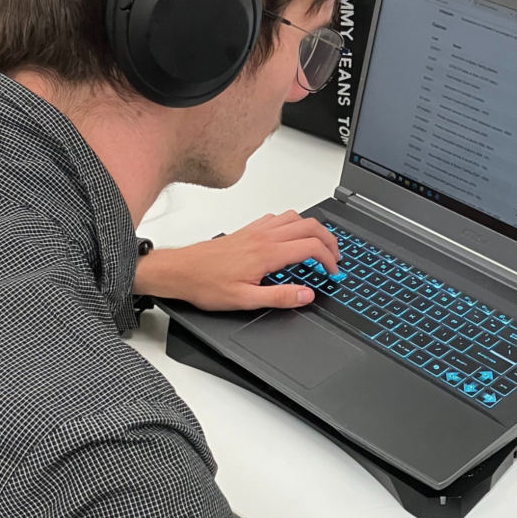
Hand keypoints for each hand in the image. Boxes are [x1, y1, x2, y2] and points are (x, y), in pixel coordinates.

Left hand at [133, 210, 339, 310]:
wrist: (181, 271)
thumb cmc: (206, 284)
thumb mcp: (245, 300)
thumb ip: (279, 297)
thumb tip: (306, 294)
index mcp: (267, 253)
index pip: (311, 247)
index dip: (328, 259)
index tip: (332, 271)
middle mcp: (264, 236)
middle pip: (309, 226)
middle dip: (329, 240)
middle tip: (334, 257)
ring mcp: (256, 230)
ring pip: (295, 217)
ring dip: (312, 228)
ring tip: (319, 245)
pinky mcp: (247, 229)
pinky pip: (277, 217)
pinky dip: (292, 223)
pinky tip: (290, 237)